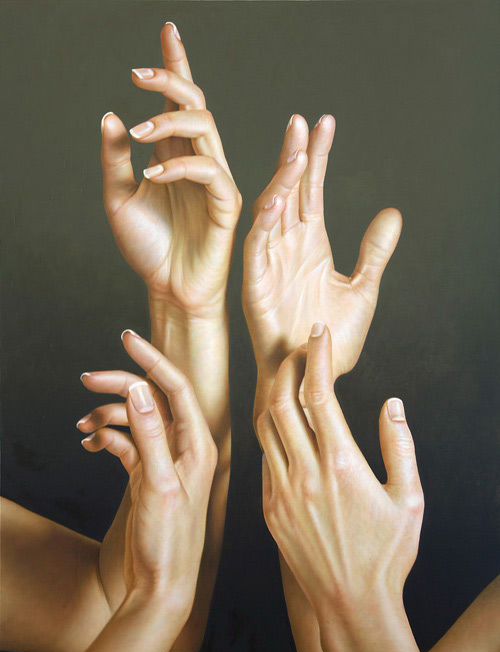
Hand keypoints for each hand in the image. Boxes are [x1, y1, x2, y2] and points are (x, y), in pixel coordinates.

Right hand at [80, 331, 216, 616]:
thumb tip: (139, 390)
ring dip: (108, 416)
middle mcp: (183, 446)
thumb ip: (151, 435)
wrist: (162, 584)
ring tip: (83, 426)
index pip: (176, 387)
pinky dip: (107, 438)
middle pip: (151, 399)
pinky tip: (91, 444)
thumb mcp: (160, 484)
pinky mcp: (147, 473)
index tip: (126, 339)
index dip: (152, 360)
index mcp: (197, 444)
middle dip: (120, 386)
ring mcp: (164, 458)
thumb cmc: (171, 541)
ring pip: (134, 420)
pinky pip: (125, 443)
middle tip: (87, 379)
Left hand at [101, 23, 240, 317]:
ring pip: (205, 127)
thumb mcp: (119, 198)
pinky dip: (180, 166)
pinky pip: (210, 171)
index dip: (174, 65)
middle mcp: (196, 160)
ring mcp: (214, 180)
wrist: (168, 288)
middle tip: (138, 73)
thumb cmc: (148, 248)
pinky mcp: (226, 203)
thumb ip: (116, 160)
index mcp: (173, 155)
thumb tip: (112, 117)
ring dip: (170, 121)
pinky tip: (154, 174)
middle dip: (171, 79)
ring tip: (138, 135)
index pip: (176, 102)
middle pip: (195, 102)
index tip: (167, 30)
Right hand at [243, 114, 400, 412]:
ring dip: (281, 182)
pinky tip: (275, 200)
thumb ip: (374, 252)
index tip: (325, 124)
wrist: (312, 379)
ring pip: (270, 212)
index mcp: (312, 245)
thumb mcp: (362, 289)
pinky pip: (256, 248)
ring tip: (295, 150)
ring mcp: (270, 264)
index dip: (318, 157)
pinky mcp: (255, 286)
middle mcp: (288, 248)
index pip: (312, 191)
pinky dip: (263, 224)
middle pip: (289, 192)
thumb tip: (392, 214)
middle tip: (302, 122)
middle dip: (295, 156)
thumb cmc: (332, 341)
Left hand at [257, 323, 426, 651]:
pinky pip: (264, 459)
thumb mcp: (409, 499)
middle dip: (288, 369)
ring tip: (287, 381)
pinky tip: (283, 428)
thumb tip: (391, 404)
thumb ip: (401, 447)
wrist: (350, 604)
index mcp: (341, 465)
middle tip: (299, 351)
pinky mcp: (269, 509)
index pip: (320, 396)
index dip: (317, 358)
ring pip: (264, 428)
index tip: (317, 334)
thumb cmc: (388, 554)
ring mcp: (282, 491)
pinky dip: (271, 434)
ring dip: (273, 398)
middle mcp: (305, 474)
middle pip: (282, 403)